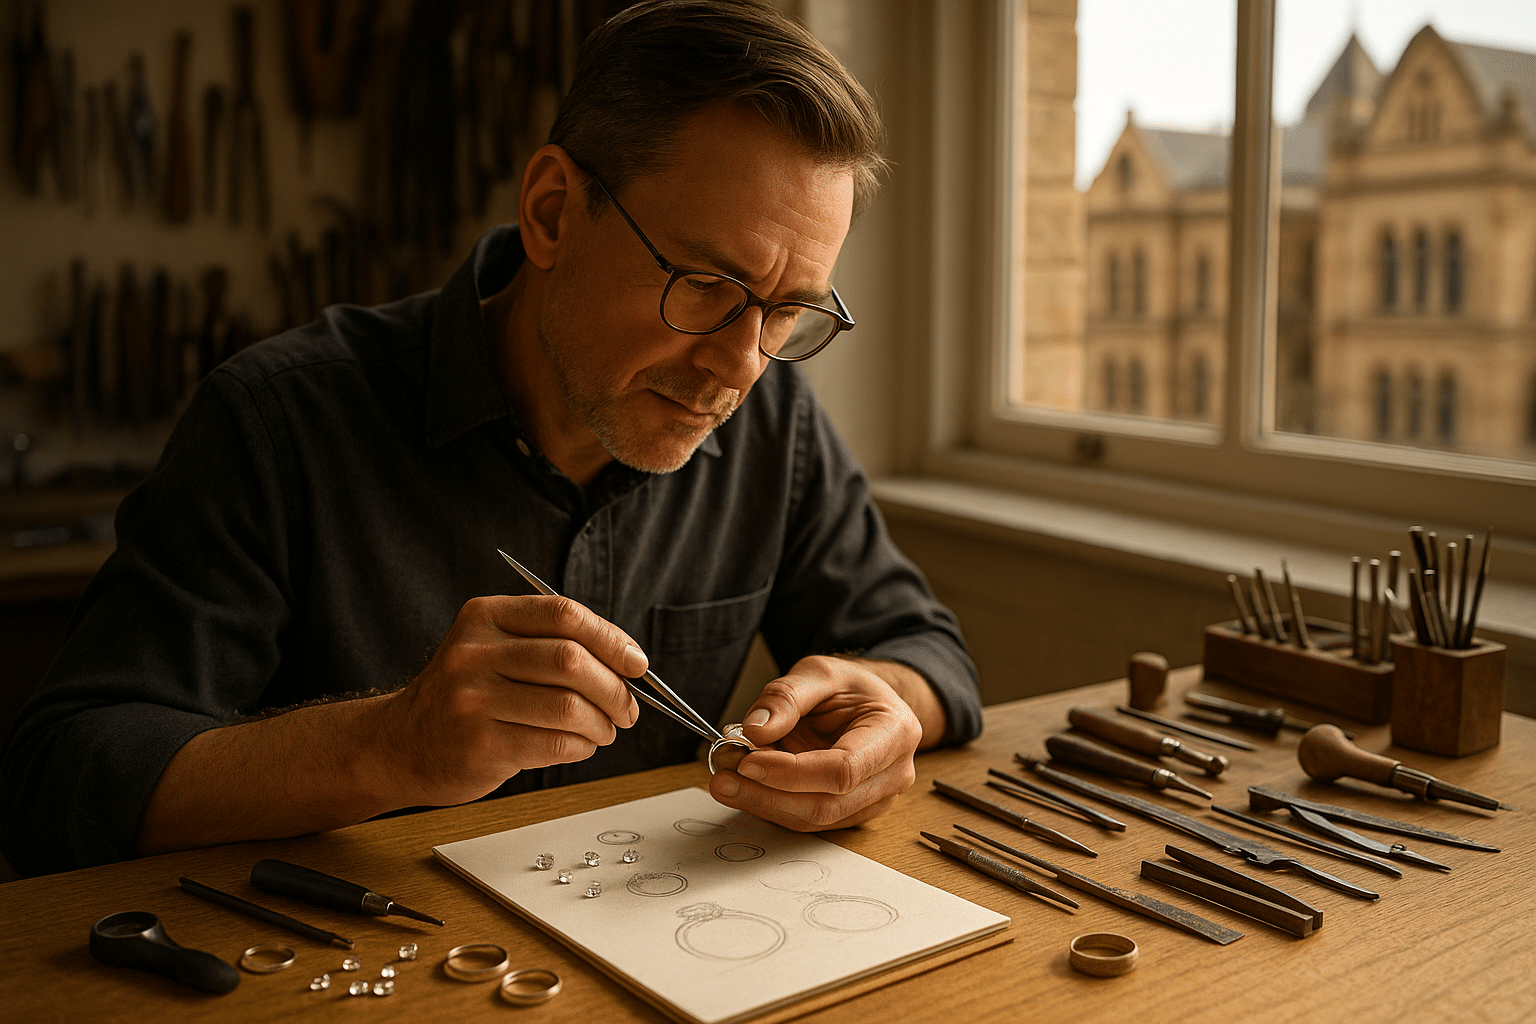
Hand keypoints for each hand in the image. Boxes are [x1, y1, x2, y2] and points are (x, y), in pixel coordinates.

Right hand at [377, 595, 644, 806]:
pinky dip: (581, 747)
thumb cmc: (465, 696)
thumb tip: (629, 664)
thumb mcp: (493, 650)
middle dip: (614, 688)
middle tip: (629, 708)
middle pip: (570, 661)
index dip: (611, 639)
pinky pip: (553, 743)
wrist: (400, 743)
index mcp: (485, 617)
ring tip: (606, 730)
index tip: (637, 664)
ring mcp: (472, 700)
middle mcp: (474, 653)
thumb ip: (549, 645)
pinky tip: (581, 746)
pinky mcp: (479, 745)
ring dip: (602, 723)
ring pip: (567, 707)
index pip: (563, 614)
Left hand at [706, 655, 925, 829]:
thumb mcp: (818, 672)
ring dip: (765, 804)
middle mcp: (894, 775)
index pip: (843, 769)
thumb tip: (754, 731)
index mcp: (895, 733)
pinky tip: (748, 787)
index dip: (792, 772)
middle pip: (827, 804)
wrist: (868, 703)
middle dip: (768, 796)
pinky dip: (774, 806)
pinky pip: (810, 820)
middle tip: (723, 779)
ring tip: (726, 781)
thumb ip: (786, 697)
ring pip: (815, 820)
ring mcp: (876, 800)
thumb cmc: (850, 688)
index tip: (748, 762)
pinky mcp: (853, 813)